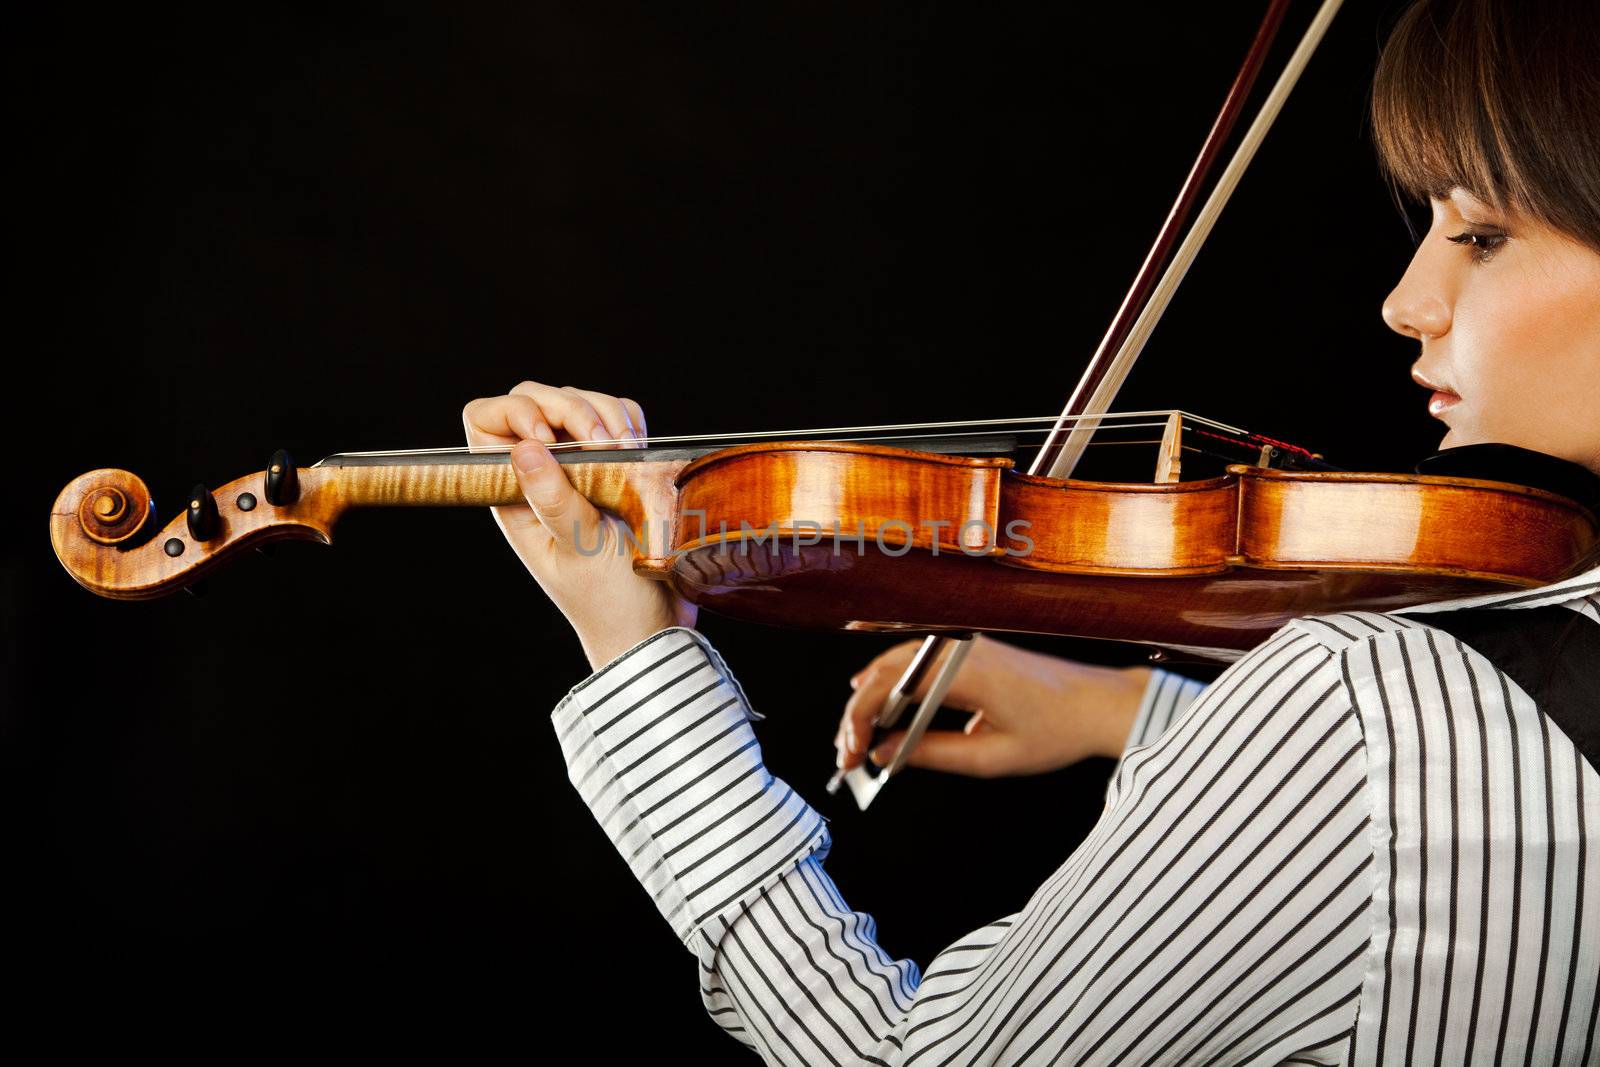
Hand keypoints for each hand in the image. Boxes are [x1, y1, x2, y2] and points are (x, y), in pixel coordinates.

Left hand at [462, 381, 696, 669]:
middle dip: (572, 408)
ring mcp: (581, 468)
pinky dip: (632, 423)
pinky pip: (619, 418)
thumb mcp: (579, 551)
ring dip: (608, 415)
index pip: (488, 424)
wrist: (656, 625)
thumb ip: (553, 499)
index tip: (549, 435)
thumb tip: (523, 448)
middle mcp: (544, 476)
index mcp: (517, 496)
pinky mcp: (619, 466)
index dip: (513, 413)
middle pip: (535, 399)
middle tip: (605, 445)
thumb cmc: (611, 600)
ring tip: (628, 453)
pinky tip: (640, 452)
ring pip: (580, 402)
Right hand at [834, 636, 1152, 777]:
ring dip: (872, 698)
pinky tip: (882, 704)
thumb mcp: (991, 757)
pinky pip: (918, 660)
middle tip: (847, 754)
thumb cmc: (1057, 732)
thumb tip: (886, 754)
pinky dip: (893, 683)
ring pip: (897, 662)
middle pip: (884, 672)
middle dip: (858, 714)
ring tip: (858, 736)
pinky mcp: (972, 650)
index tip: (851, 755)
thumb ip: (932, 754)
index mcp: (963, 673)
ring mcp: (965, 645)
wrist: (1100, 704)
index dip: (860, 722)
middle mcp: (959, 649)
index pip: (888, 688)